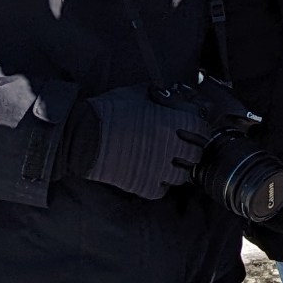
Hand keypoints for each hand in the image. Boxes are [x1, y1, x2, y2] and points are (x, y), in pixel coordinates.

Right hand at [74, 86, 210, 199]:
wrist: (82, 136)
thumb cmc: (105, 112)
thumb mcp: (132, 93)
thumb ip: (153, 94)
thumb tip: (162, 92)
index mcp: (168, 122)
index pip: (200, 128)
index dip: (201, 130)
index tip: (197, 131)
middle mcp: (167, 146)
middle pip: (195, 154)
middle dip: (193, 150)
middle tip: (186, 148)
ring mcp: (156, 168)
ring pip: (183, 176)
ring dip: (179, 169)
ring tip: (170, 163)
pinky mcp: (142, 185)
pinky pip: (162, 190)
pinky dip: (161, 185)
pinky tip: (154, 176)